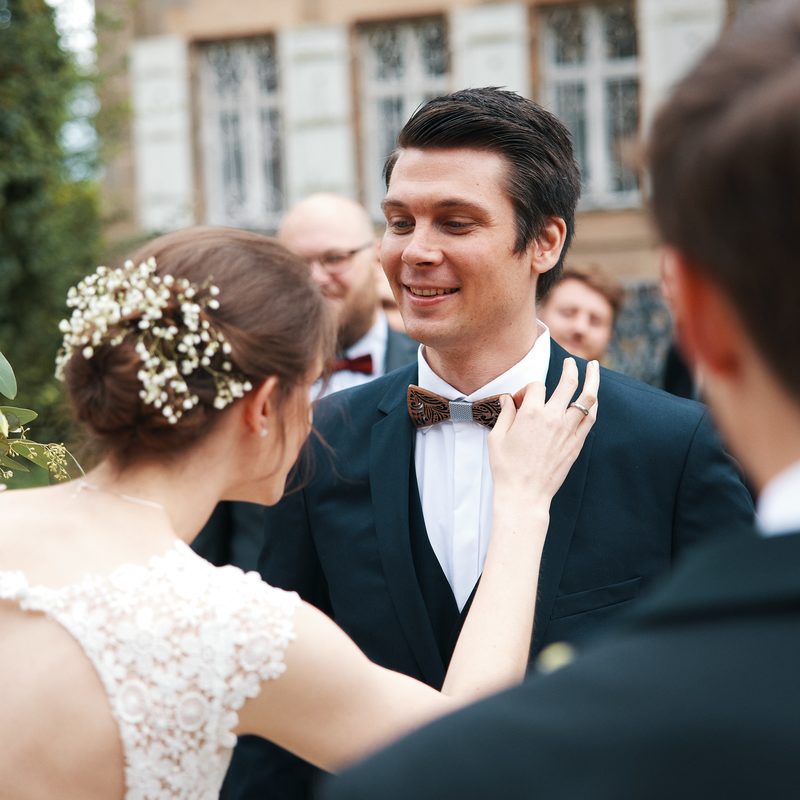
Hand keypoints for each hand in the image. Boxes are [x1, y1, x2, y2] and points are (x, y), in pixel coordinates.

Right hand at [488, 358, 598, 505]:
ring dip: (592, 379)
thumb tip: (508, 399)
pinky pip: (590, 418)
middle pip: (567, 382)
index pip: (536, 386)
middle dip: (570, 368)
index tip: (521, 400)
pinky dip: (593, 404)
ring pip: (587, 397)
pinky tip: (593, 397)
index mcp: (531, 414)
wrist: (524, 494)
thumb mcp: (496, 437)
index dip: (528, 389)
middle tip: (570, 361)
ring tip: (593, 366)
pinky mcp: (576, 443)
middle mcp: (553, 418)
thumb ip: (505, 414)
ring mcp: (568, 430)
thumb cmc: (506, 468)